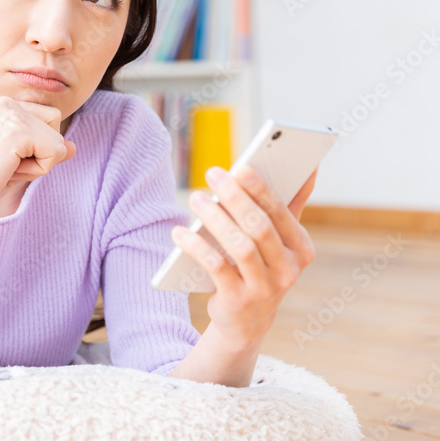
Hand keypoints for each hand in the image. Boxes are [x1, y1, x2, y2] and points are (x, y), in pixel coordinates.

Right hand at [0, 96, 76, 221]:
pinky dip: (38, 170)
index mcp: (4, 104)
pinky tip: (10, 172)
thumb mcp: (19, 161)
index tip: (7, 159)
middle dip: (40, 155)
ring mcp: (12, 115)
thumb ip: (45, 149)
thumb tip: (73, 147)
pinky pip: (56, 153)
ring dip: (39, 165)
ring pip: (58, 142)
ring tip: (7, 169)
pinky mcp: (18, 132)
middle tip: (7, 166)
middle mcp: (8, 103)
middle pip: (57, 127)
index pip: (51, 119)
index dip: (37, 147)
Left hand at [172, 164, 318, 352]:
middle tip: (213, 174)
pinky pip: (217, 268)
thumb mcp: (279, 242)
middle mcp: (288, 270)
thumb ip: (290, 206)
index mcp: (301, 248)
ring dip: (215, 219)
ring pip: (239, 246)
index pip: (281, 213)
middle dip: (235, 198)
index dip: (261, 189)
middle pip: (259, 226)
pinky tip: (179, 233)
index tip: (242, 166)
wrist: (246, 321)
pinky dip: (197, 248)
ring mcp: (265, 288)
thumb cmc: (261, 267)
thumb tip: (308, 167)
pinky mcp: (239, 301)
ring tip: (195, 198)